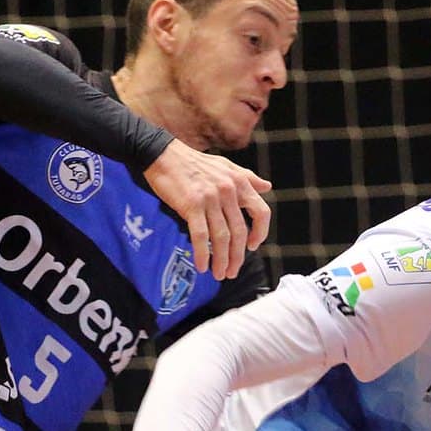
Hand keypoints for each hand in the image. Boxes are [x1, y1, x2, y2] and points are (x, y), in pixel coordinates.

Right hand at [143, 140, 271, 280]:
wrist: (163, 155)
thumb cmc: (194, 162)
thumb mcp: (226, 166)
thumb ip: (248, 178)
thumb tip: (267, 187)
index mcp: (240, 182)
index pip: (261, 213)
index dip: (260, 233)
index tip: (252, 246)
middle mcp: (228, 190)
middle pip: (240, 232)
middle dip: (237, 256)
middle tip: (232, 272)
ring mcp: (210, 198)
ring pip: (221, 237)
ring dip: (221, 260)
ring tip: (219, 275)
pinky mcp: (191, 205)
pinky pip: (200, 235)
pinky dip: (202, 254)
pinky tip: (202, 266)